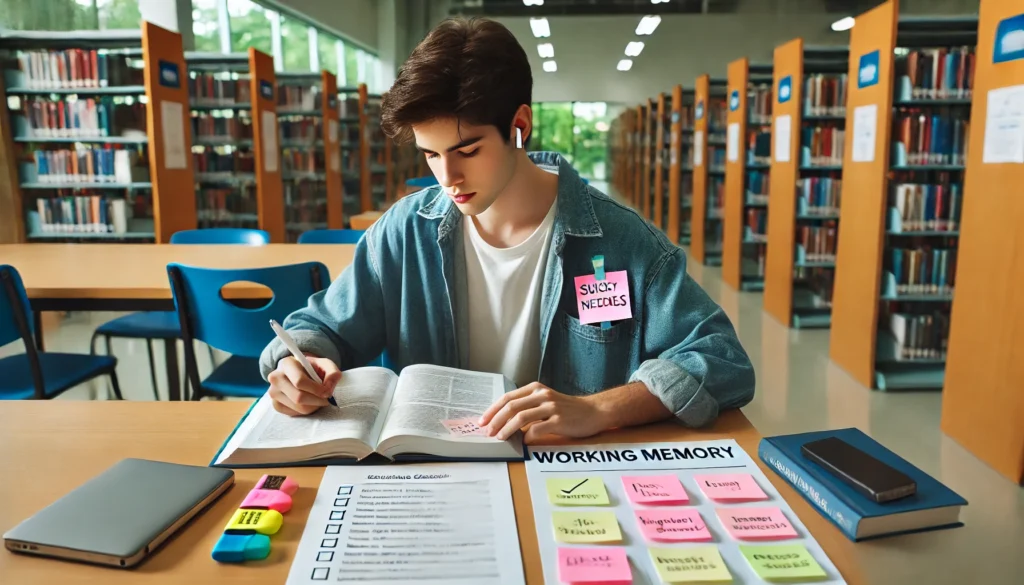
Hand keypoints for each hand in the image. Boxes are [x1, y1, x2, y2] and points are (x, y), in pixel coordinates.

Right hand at [267, 355, 342, 416]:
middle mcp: (276, 378)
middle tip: (326, 398)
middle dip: (317, 400)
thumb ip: (333, 373)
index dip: (317, 389)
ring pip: (299, 408)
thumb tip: (329, 389)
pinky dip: (307, 410)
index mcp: (287, 364)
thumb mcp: (326, 365)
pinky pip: (295, 413)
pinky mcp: (276, 404)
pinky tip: (309, 402)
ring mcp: (274, 392)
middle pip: (299, 397)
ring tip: (318, 398)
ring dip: (314, 406)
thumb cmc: (313, 368)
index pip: (299, 381)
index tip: (328, 392)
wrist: (300, 372)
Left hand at [478, 382, 609, 442]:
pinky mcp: (559, 420)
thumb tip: (504, 421)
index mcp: (535, 388)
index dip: (492, 410)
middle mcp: (541, 395)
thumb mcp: (545, 401)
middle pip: (511, 406)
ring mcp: (551, 407)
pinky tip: (522, 443)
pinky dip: (526, 437)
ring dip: (507, 429)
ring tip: (500, 438)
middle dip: (496, 420)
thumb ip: (528, 406)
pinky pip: (537, 429)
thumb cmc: (568, 409)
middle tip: (488, 432)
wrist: (594, 411)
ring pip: (521, 417)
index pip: (507, 397)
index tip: (483, 421)